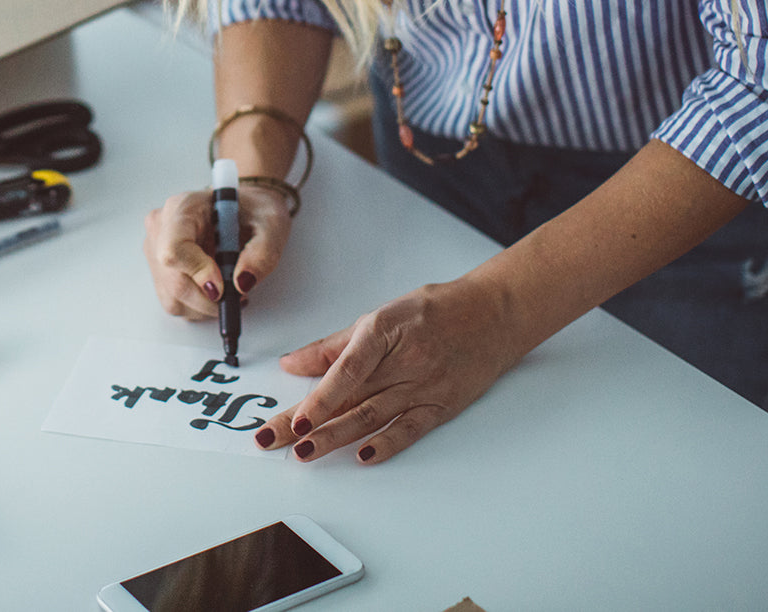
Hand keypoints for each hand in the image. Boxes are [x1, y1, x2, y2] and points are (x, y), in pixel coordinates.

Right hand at [143, 184, 291, 317]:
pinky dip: (200, 305)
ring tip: (229, 284)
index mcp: (183, 207)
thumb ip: (262, 252)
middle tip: (238, 292)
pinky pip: (175, 302)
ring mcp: (155, 251)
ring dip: (206, 304)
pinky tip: (216, 287)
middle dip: (211, 298)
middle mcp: (162, 228)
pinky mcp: (159, 272)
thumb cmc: (253, 212)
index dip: (198, 273)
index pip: (174, 249)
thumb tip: (242, 282)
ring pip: (174, 298)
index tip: (223, 286)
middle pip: (174, 280)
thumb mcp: (271, 224)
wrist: (245, 211)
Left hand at [255, 278, 525, 463]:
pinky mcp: (441, 404)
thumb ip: (334, 345)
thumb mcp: (381, 315)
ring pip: (373, 417)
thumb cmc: (435, 310)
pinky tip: (364, 456)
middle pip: (349, 398)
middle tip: (273, 440)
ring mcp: (423, 385)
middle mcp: (403, 361)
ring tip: (306, 453)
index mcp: (384, 332)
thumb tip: (292, 364)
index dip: (320, 397)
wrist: (494, 314)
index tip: (296, 419)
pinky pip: (411, 427)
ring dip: (336, 438)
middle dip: (308, 423)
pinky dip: (388, 443)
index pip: (347, 370)